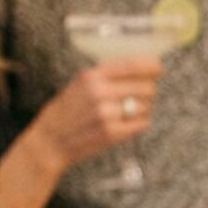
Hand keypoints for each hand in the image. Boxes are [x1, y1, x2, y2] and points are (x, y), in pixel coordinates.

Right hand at [30, 60, 159, 167]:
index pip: (134, 66)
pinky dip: (138, 123)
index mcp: (92, 76)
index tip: (158, 69)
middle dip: (147, 92)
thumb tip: (140, 68)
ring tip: (125, 112)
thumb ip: (105, 76)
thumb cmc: (66, 111)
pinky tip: (126, 123)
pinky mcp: (112, 133)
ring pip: (146, 107)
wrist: (49, 141)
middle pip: (146, 88)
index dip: (152, 67)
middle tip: (138, 96)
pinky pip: (142, 124)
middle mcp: (100, 92)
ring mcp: (106, 114)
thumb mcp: (79, 84)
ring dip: (142, 109)